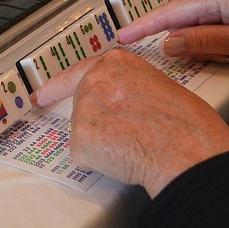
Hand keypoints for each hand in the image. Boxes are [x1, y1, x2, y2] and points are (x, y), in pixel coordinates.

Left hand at [33, 50, 228, 197]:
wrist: (187, 149)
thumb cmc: (187, 124)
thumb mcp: (159, 87)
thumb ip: (131, 89)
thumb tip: (127, 107)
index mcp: (118, 64)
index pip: (77, 72)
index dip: (56, 87)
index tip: (41, 95)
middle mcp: (95, 80)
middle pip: (80, 107)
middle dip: (95, 124)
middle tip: (120, 137)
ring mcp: (84, 109)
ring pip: (84, 135)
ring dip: (103, 146)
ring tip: (134, 146)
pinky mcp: (80, 139)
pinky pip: (85, 158)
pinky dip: (100, 164)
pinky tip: (124, 158)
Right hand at [118, 0, 228, 81]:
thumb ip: (202, 42)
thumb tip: (168, 43)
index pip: (171, 12)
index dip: (144, 25)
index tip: (122, 35)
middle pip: (178, 12)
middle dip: (155, 27)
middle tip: (130, 42)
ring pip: (193, 17)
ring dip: (177, 33)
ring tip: (155, 47)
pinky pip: (207, 19)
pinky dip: (195, 33)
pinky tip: (192, 46)